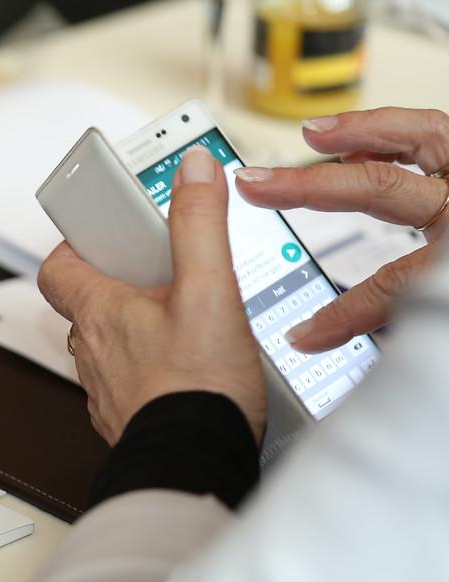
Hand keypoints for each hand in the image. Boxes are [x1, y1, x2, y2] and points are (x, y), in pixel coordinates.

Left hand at [39, 148, 265, 444]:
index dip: (76, 247)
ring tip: (187, 324)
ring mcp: (103, 388)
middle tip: (163, 274)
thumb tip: (194, 171)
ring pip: (108, 345)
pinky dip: (149, 370)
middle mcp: (90, 351)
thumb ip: (199, 225)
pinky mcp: (123, 417)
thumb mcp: (209, 290)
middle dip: (121, 284)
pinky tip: (189, 370)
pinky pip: (126, 382)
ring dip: (136, 330)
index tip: (104, 235)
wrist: (194, 463)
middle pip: (88, 303)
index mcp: (98, 312)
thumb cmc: (196, 386)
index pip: (57, 268)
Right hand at [234, 107, 448, 351]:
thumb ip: (393, 319)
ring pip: (421, 134)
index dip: (341, 312)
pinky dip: (397, 132)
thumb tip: (322, 342)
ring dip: (359, 132)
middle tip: (259, 183)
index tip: (304, 332)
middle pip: (383, 185)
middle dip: (313, 184)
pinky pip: (440, 133)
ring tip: (314, 135)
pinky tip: (367, 144)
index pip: (391, 282)